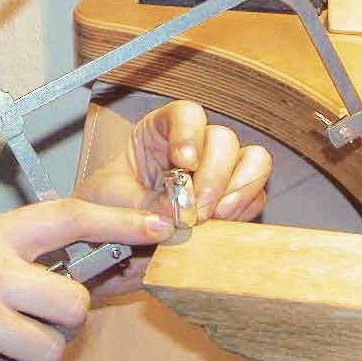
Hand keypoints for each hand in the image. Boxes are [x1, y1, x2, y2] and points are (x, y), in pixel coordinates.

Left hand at [74, 100, 271, 297]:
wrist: (110, 246)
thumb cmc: (105, 208)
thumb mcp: (108, 201)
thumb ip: (138, 204)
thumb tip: (174, 214)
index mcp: (160, 131)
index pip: (186, 114)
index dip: (190, 133)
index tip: (185, 162)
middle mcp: (194, 145)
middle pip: (223, 139)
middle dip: (214, 175)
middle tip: (198, 209)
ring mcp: (218, 172)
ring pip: (252, 160)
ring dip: (238, 189)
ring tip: (214, 217)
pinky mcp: (232, 200)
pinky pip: (255, 195)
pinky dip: (244, 209)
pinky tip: (223, 226)